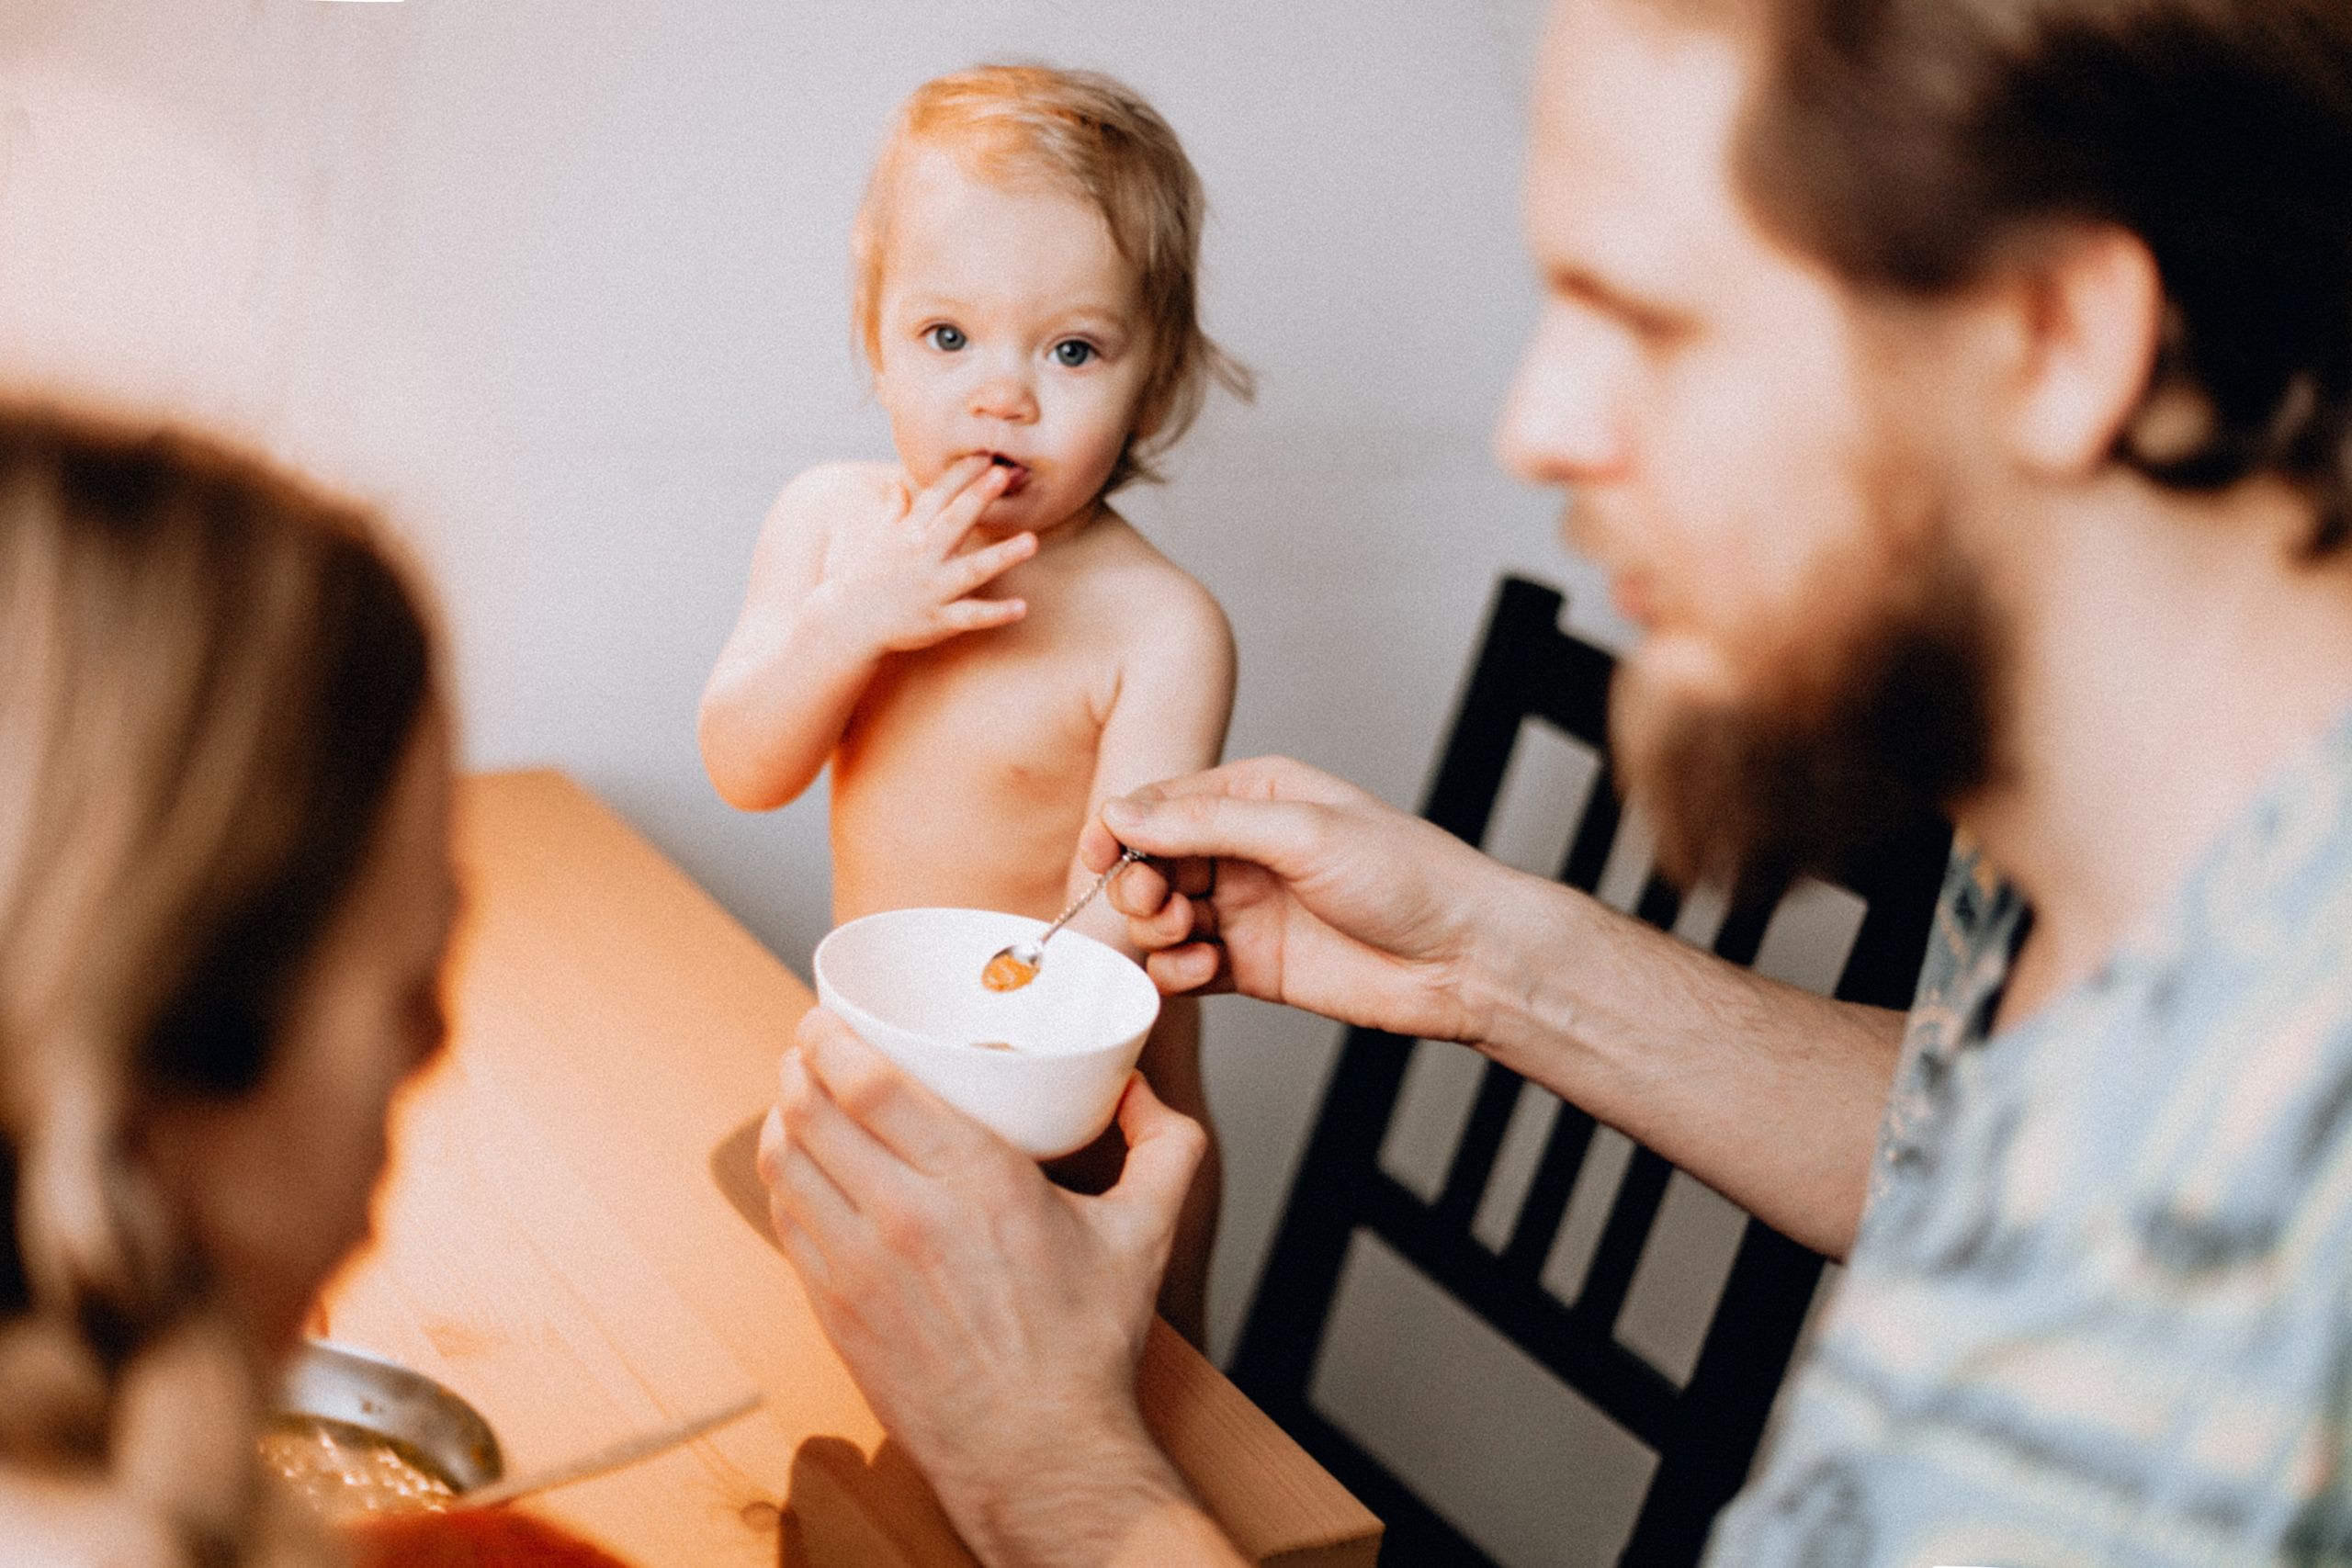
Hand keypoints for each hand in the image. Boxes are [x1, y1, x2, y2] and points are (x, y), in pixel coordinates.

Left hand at [759, 1008, 1207, 1565]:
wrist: (1039, 1453)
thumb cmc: (1086, 1346)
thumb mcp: (1147, 1231)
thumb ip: (1165, 1145)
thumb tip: (1142, 1088)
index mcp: (977, 1179)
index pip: (865, 1082)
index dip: (828, 1036)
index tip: (827, 1015)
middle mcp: (905, 1216)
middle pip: (810, 1109)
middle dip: (799, 1062)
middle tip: (810, 1044)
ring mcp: (859, 1267)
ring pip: (786, 1162)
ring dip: (783, 1115)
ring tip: (799, 1095)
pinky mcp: (834, 1309)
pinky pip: (788, 1219)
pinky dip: (786, 1178)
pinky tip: (803, 1165)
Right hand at [819, 455, 1034, 654]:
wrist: (847, 623)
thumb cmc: (867, 578)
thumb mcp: (879, 539)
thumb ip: (894, 511)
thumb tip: (897, 483)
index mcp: (910, 534)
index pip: (936, 497)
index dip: (960, 475)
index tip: (985, 453)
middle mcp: (922, 557)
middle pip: (953, 523)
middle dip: (977, 499)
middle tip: (1002, 473)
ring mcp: (932, 589)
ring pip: (971, 570)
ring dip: (1001, 556)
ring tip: (1031, 541)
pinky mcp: (938, 620)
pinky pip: (970, 616)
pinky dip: (995, 614)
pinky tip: (1022, 607)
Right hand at [1081, 756, 1518, 1044]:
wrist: (1463, 958)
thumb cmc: (1408, 879)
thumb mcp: (1303, 832)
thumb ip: (1207, 823)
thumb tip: (1125, 813)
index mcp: (1256, 797)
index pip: (1160, 803)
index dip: (1119, 830)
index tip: (1096, 857)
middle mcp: (1243, 850)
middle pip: (1150, 862)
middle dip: (1138, 884)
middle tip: (1158, 905)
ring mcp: (1244, 910)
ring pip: (1160, 917)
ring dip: (1157, 931)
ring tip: (1187, 937)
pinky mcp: (1249, 967)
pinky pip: (1183, 969)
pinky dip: (1177, 974)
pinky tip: (1205, 970)